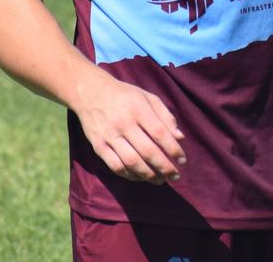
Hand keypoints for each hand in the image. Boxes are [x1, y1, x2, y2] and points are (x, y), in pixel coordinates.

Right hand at [72, 72, 186, 184]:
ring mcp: (109, 136)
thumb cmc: (125, 95)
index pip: (160, 133)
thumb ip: (165, 116)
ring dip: (148, 175)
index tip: (183, 160)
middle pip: (147, 151)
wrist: (90, 92)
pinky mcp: (98, 146)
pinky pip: (115, 165)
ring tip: (160, 180)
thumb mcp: (148, 97)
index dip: (173, 149)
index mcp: (139, 109)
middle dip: (164, 167)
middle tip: (175, 176)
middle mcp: (124, 123)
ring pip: (131, 162)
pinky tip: (140, 177)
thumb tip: (180, 137)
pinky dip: (129, 175)